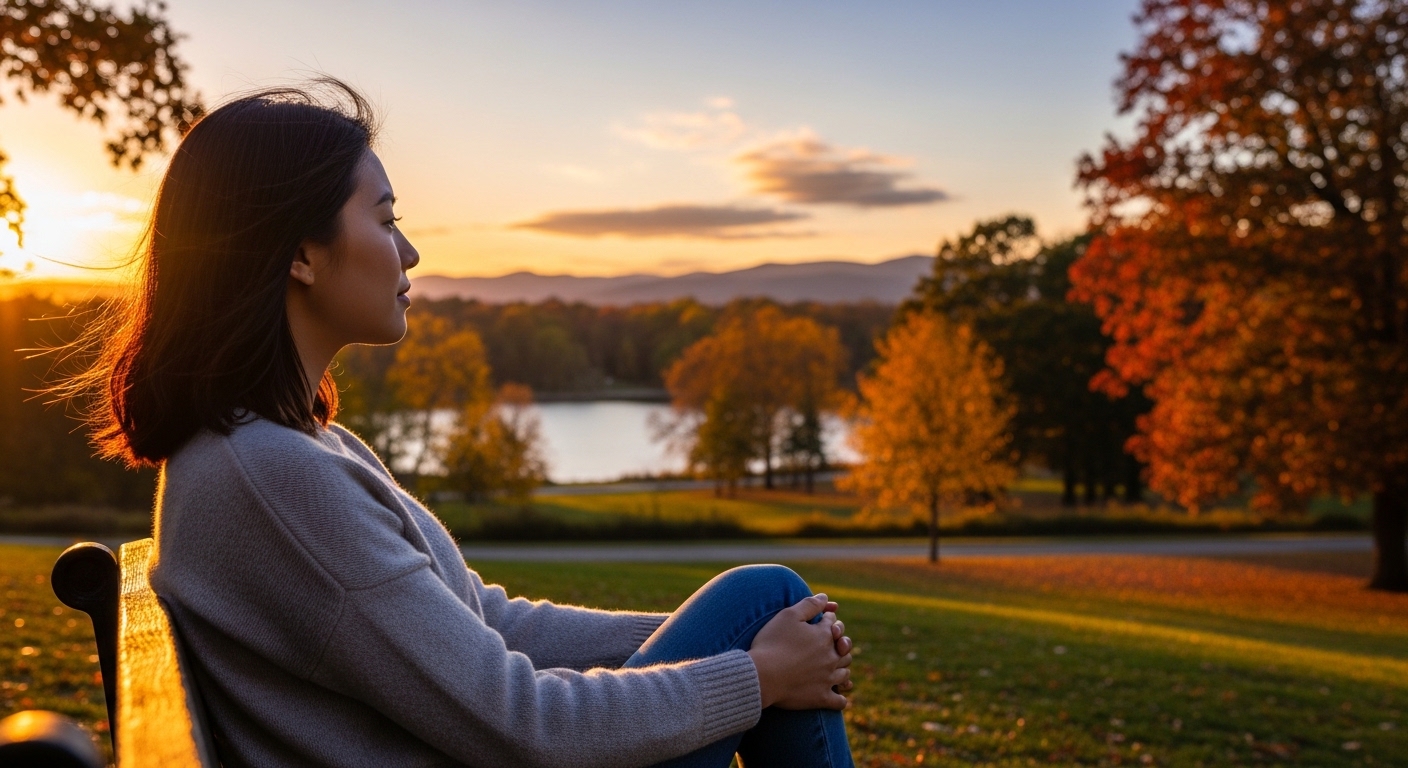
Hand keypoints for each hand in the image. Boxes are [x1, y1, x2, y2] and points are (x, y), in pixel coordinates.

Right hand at [747, 594, 851, 709]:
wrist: (762, 675)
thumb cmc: (772, 643)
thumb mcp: (788, 615)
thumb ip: (809, 604)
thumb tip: (825, 597)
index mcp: (824, 635)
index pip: (833, 623)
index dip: (828, 619)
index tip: (822, 620)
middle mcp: (831, 657)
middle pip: (845, 648)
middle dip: (840, 644)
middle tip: (833, 644)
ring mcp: (828, 679)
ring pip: (844, 672)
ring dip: (842, 668)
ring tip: (836, 668)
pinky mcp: (821, 698)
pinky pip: (839, 701)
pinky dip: (840, 698)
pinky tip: (838, 696)